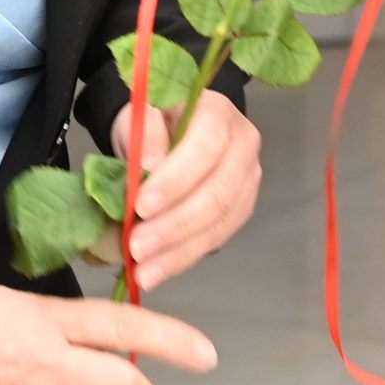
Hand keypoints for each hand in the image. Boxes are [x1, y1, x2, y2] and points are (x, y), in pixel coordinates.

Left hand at [116, 90, 261, 293]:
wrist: (170, 128)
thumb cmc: (155, 120)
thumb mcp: (141, 114)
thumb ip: (145, 135)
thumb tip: (149, 165)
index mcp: (219, 114)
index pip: (206, 147)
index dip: (175, 180)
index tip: (141, 205)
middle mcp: (243, 147)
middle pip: (218, 193)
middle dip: (176, 225)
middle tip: (138, 246)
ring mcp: (246, 181)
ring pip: (220, 223)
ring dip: (179, 251)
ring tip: (144, 271)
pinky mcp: (240, 210)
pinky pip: (216, 238)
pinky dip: (185, 257)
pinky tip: (158, 270)